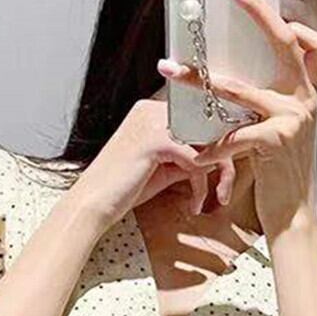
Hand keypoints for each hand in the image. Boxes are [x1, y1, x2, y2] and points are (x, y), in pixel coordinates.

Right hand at [72, 92, 239, 229]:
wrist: (92, 205)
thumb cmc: (122, 191)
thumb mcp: (162, 169)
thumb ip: (186, 157)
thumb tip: (215, 158)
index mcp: (150, 112)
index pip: (197, 120)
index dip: (217, 147)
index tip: (223, 174)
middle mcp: (151, 110)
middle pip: (206, 127)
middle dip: (224, 159)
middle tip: (224, 188)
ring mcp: (152, 122)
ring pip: (206, 142)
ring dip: (218, 173)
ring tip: (215, 198)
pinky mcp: (154, 141)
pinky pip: (195, 159)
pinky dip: (200, 185)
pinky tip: (194, 204)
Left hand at [157, 0, 316, 236]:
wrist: (296, 215)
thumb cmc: (282, 173)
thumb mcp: (283, 130)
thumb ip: (271, 102)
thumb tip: (235, 76)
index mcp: (307, 93)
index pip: (313, 43)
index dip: (293, 22)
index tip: (265, 3)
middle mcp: (306, 99)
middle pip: (286, 41)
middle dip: (259, 11)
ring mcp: (295, 117)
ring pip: (242, 87)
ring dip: (201, 80)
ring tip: (174, 73)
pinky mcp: (279, 140)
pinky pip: (236, 133)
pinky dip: (212, 144)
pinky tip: (197, 155)